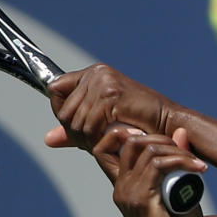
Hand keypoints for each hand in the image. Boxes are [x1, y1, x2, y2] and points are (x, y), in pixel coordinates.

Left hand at [44, 65, 177, 152]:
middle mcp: (97, 73)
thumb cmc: (139, 125)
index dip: (61, 112)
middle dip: (74, 132)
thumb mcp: (101, 125)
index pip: (55, 89)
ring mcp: (104, 82)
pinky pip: (88, 125)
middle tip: (92, 142)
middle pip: (63, 109)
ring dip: (86, 139)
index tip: (77, 127)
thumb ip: (74, 130)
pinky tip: (108, 141)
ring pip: (74, 120)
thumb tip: (48, 139)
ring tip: (103, 143)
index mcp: (94, 73)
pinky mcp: (111, 95)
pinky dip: (95, 139)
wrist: (168, 125)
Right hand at [96, 127, 205, 216]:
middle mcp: (120, 188)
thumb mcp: (180, 190)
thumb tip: (181, 132)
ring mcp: (128, 194)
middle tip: (187, 151)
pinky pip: (159, 165)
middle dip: (161, 136)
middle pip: (129, 140)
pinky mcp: (141, 200)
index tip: (160, 137)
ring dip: (177, 150)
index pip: (106, 146)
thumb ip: (178, 163)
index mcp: (124, 186)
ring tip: (197, 164)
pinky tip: (199, 169)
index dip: (126, 131)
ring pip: (147, 150)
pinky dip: (182, 161)